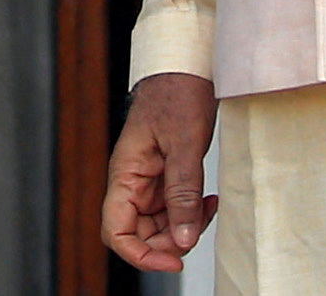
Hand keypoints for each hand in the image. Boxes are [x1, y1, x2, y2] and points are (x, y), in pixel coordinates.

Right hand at [102, 71, 217, 270]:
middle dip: (170, 242)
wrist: (186, 64)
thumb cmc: (177, 92)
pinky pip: (174, 208)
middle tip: (198, 227)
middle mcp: (132, 181)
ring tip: (208, 207)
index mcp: (125, 173)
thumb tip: (184, 239)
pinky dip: (192, 212)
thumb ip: (182, 194)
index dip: (140, 255)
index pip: (116, 230)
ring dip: (185, 227)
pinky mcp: (165, 175)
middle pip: (139, 234)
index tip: (174, 261)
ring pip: (159, 225)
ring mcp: (149, 180)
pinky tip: (209, 200)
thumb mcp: (185, 144)